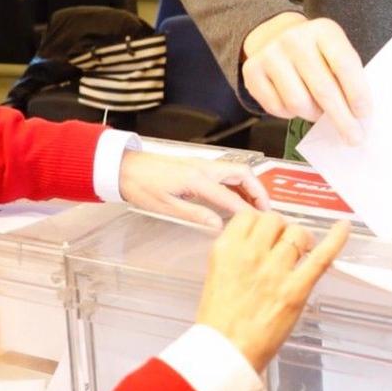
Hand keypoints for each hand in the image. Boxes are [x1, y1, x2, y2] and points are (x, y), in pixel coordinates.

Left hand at [118, 151, 269, 227]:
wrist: (124, 167)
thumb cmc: (141, 186)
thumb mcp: (166, 206)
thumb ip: (195, 215)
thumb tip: (219, 225)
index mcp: (197, 180)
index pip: (231, 197)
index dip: (248, 211)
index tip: (262, 223)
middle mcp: (204, 168)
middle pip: (243, 174)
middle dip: (259, 191)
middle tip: (267, 211)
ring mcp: (202, 165)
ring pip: (237, 171)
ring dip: (251, 186)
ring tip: (256, 206)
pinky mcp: (198, 166)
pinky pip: (226, 172)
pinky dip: (238, 183)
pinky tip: (237, 197)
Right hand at [195, 209, 350, 371]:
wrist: (226, 354)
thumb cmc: (220, 322)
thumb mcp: (217, 276)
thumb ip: (236, 255)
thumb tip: (258, 242)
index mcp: (227, 250)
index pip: (249, 216)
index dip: (260, 223)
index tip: (265, 233)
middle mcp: (251, 254)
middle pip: (275, 220)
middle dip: (281, 230)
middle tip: (283, 245)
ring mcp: (276, 271)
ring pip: (297, 233)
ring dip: (301, 239)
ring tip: (302, 252)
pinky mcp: (297, 289)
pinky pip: (322, 256)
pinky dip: (336, 239)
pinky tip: (344, 227)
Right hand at [240, 13, 369, 143]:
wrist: (274, 35)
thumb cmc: (315, 52)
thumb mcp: (335, 52)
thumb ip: (347, 77)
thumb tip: (358, 117)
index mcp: (324, 30)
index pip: (344, 64)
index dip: (356, 93)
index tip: (364, 115)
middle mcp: (294, 39)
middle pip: (323, 89)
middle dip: (342, 119)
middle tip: (353, 137)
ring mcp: (271, 55)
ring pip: (299, 103)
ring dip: (314, 115)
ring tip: (319, 110)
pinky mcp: (252, 72)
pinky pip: (278, 108)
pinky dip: (291, 114)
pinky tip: (296, 102)